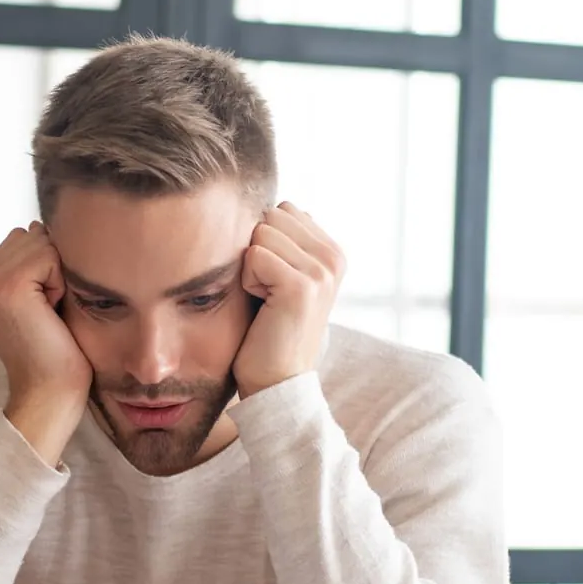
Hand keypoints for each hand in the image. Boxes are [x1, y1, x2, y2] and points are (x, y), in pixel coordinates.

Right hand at [0, 222, 92, 463]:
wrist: (50, 394)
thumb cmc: (58, 351)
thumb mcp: (42, 299)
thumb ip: (35, 262)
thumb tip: (40, 223)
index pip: (24, 238)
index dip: (48, 266)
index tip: (45, 308)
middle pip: (32, 234)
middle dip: (53, 266)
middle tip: (48, 311)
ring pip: (41, 241)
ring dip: (58, 274)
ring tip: (49, 311)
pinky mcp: (7, 287)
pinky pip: (49, 255)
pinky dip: (60, 282)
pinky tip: (51, 312)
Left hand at [233, 203, 344, 396]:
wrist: (277, 380)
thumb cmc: (269, 328)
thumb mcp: (283, 276)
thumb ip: (285, 240)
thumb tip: (267, 203)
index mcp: (332, 251)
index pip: (283, 210)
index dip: (266, 242)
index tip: (275, 280)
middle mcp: (334, 258)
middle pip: (271, 216)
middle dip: (258, 251)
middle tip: (269, 291)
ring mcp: (322, 271)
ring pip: (261, 233)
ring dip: (251, 267)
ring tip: (267, 299)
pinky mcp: (302, 286)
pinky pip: (254, 256)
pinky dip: (248, 281)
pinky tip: (263, 307)